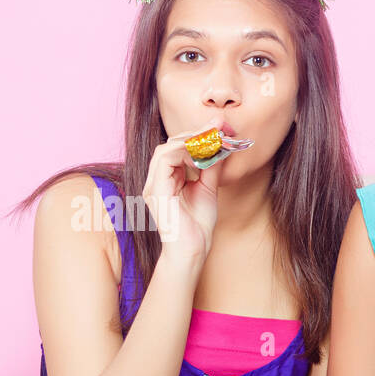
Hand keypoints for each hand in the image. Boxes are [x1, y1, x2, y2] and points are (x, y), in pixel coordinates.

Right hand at [143, 123, 222, 267]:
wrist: (193, 250)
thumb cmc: (198, 226)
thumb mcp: (208, 189)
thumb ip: (210, 168)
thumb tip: (220, 147)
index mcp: (167, 179)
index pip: (179, 150)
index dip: (199, 136)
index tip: (220, 127)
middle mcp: (157, 179)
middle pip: (171, 145)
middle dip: (197, 133)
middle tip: (220, 125)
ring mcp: (153, 184)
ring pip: (166, 148)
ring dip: (191, 140)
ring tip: (213, 137)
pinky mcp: (156, 189)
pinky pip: (165, 159)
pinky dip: (184, 151)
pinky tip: (203, 153)